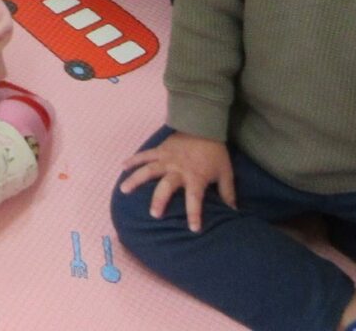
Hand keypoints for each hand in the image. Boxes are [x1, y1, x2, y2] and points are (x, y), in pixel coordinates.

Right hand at [116, 133, 235, 232]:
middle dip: (160, 200)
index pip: (194, 198)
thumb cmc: (215, 153)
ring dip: (136, 179)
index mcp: (196, 176)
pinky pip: (144, 155)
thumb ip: (227, 193)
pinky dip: (133, 160)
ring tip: (124, 190)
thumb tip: (233, 212)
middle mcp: (178, 169)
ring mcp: (167, 158)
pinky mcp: (160, 149)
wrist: (205, 126)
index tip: (193, 229)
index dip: (194, 214)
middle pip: (166, 186)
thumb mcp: (226, 173)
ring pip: (148, 170)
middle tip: (154, 214)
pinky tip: (122, 167)